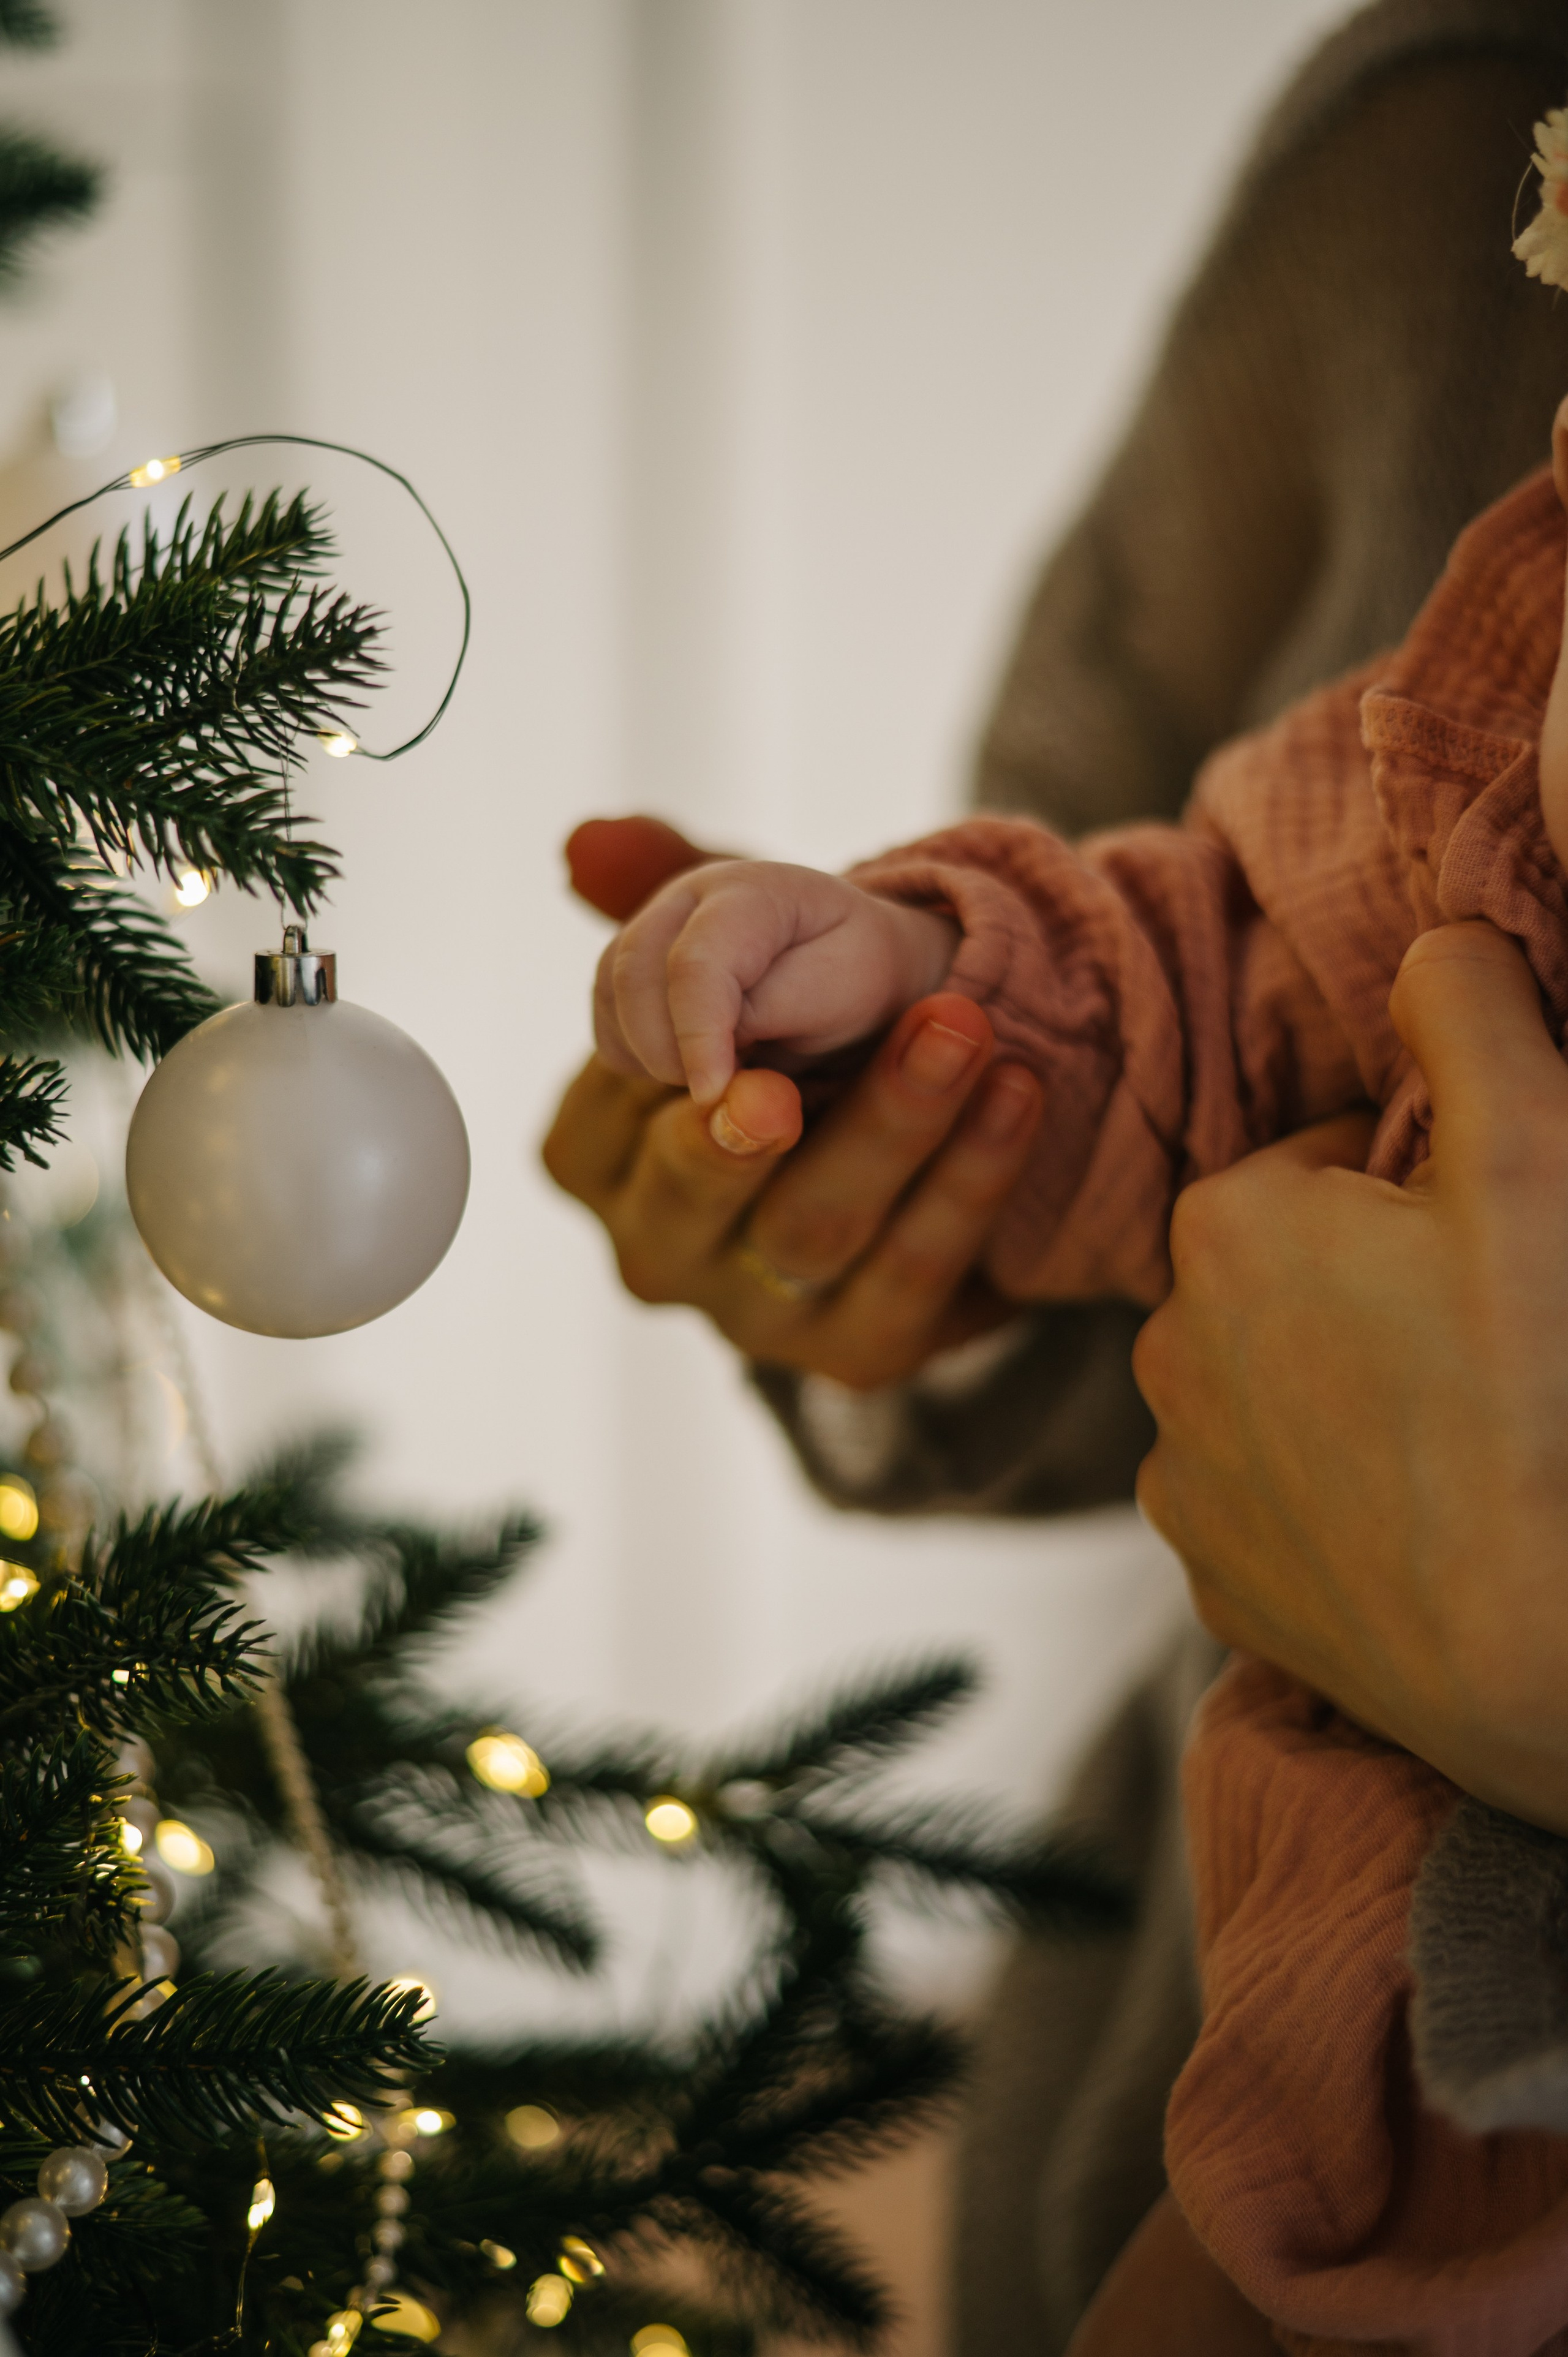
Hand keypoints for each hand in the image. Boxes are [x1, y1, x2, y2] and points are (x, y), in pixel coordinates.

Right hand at [546, 818, 1042, 1389]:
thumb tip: (587, 842)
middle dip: (739, 1136)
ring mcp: (757, 1313)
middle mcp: (659, 1247)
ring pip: (815, 1228)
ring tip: (961, 1031)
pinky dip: (972, 1177)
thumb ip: (669, 901)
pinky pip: (920, 1267)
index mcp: (597, 1157)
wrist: (923, 1106)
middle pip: (693, 1193)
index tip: (718, 1017)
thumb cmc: (801, 1023)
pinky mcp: (862, 1346)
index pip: (608, 1112)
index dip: (660, 1060)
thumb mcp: (734, 950)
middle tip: (780, 1086)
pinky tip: (1017, 1093)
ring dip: (890, 1126)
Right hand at [593, 856, 956, 1105]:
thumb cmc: (860, 975)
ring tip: (714, 1077)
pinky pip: (607, 1023)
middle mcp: (686, 897)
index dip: (697, 1037)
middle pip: (631, 974)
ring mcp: (651, 927)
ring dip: (649, 1055)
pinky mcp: (630, 969)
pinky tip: (687, 1071)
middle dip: (666, 1050)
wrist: (854, 960)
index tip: (711, 1097)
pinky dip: (636, 1058)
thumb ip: (782, 1020)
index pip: (696, 962)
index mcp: (748, 890)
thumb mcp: (849, 990)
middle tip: (718, 1092)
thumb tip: (713, 1079)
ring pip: (608, 996)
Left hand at [1133, 921, 1567, 1831]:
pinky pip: (1277, 1502)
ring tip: (1463, 1434)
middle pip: (1295, 1275)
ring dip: (1353, 1388)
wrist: (1549, 1652)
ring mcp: (1187, 1477)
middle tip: (1491, 1342)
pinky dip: (1338, 1498)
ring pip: (1279, 1386)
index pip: (1329, 1164)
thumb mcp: (1537, 1150)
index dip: (1427, 1193)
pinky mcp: (1221, 1583)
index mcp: (1227, 1226)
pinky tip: (1424, 1517)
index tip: (1492, 1246)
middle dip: (1378, 1287)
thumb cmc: (1548, 1394)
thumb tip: (1432, 944)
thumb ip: (1471, 1009)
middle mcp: (1165, 1347)